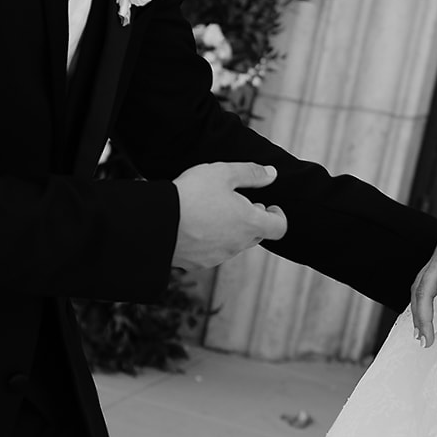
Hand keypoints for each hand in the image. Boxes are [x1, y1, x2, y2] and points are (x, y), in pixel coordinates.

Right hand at [171, 163, 287, 269]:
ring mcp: (218, 256)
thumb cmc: (192, 194)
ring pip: (234, 244)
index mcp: (250, 224)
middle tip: (240, 204)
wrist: (157, 222)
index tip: (269, 205)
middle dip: (253, 220)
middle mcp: (238, 245)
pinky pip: (213, 252)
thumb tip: (272, 174)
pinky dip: (212, 240)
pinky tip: (196, 225)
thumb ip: (252, 173)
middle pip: (257, 236)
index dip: (278, 216)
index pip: (279, 228)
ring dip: (232, 230)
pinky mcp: (199, 263)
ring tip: (213, 211)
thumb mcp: (224, 173)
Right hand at [411, 196, 436, 346]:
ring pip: (418, 286)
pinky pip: (421, 281)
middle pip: (423, 289)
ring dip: (416, 312)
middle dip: (422, 318)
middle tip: (427, 342)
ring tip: (420, 335)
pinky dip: (419, 300)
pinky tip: (421, 316)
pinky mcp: (436, 260)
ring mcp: (436, 256)